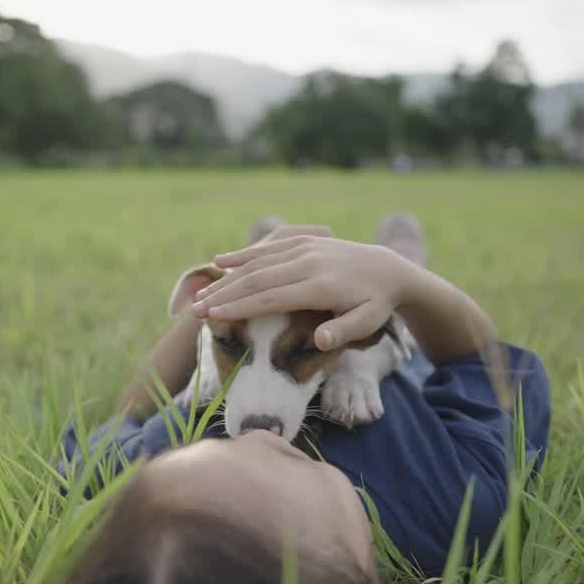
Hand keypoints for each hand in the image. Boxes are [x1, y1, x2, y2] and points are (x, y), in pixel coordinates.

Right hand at [192, 235, 409, 352]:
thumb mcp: (368, 323)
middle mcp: (309, 262)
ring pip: (258, 262)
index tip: (214, 317)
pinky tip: (220, 261)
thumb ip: (343, 332)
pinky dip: (243, 254)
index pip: (272, 298)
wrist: (388, 268)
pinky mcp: (302, 242)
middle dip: (223, 295)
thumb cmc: (375, 304)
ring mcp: (305, 248)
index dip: (240, 308)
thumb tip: (319, 341)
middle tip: (195, 310)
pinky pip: (268, 246)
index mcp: (321, 286)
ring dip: (227, 277)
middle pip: (258, 279)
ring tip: (200, 294)